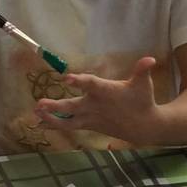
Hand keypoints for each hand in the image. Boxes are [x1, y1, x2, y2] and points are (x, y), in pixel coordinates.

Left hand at [35, 57, 159, 142]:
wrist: (144, 127)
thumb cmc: (143, 100)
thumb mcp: (144, 84)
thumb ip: (142, 70)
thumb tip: (150, 58)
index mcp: (106, 92)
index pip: (91, 85)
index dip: (80, 81)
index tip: (67, 77)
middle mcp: (95, 105)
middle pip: (72, 106)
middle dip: (56, 106)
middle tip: (40, 103)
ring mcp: (91, 118)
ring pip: (68, 121)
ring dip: (51, 118)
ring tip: (36, 113)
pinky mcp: (89, 125)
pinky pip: (70, 127)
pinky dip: (55, 126)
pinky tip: (40, 124)